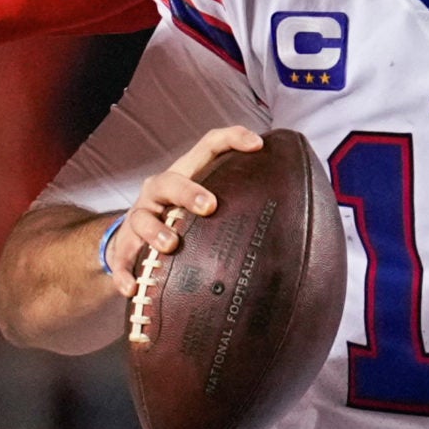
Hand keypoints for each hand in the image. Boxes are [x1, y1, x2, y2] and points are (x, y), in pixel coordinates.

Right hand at [106, 127, 265, 293]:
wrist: (132, 246)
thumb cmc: (183, 225)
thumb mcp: (206, 211)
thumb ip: (243, 209)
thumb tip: (308, 227)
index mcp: (186, 177)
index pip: (208, 146)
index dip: (232, 139)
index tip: (258, 145)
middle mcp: (159, 193)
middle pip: (170, 180)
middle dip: (189, 190)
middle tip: (210, 206)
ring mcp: (139, 219)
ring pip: (141, 217)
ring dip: (155, 231)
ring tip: (170, 246)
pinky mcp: (123, 248)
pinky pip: (121, 259)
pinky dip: (125, 273)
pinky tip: (132, 288)